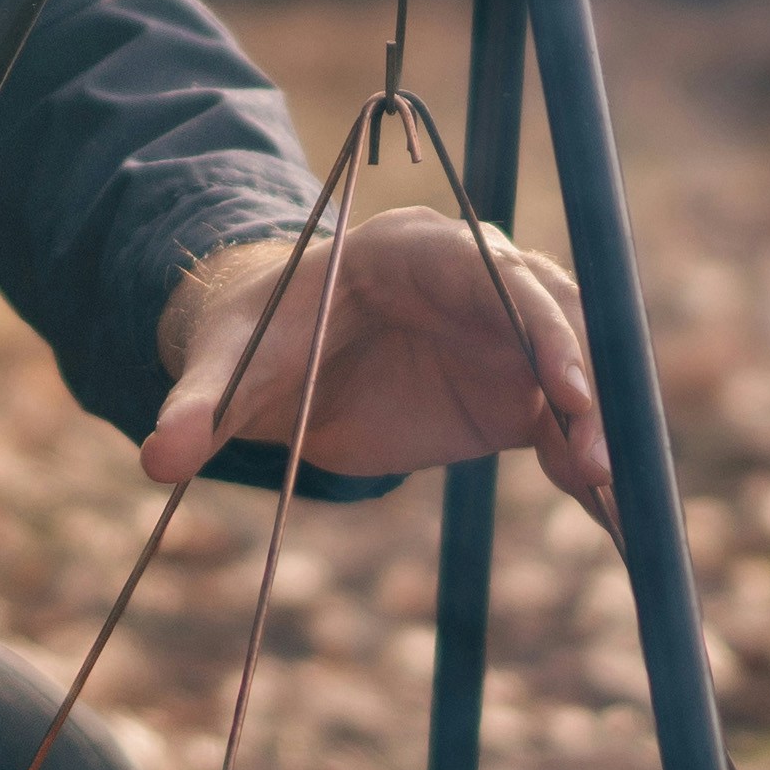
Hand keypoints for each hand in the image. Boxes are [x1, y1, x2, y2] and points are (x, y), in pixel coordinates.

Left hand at [144, 207, 611, 510]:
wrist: (282, 363)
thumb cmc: (257, 342)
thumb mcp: (225, 369)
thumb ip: (199, 407)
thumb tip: (157, 460)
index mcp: (414, 250)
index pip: (495, 272)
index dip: (536, 324)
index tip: (562, 388)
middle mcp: (479, 283)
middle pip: (557, 319)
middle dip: (585, 384)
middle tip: (597, 457)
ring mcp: (505, 339)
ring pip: (576, 373)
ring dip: (597, 431)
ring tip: (608, 497)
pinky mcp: (512, 395)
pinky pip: (565, 426)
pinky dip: (587, 466)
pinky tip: (612, 518)